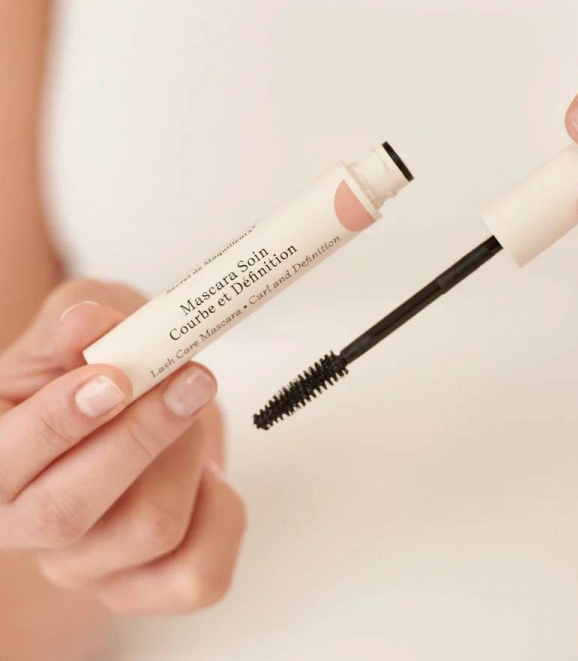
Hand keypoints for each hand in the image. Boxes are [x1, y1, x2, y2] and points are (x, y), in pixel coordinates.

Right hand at [0, 280, 246, 614]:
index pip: (0, 462)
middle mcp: (23, 526)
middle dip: (141, 438)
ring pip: (150, 528)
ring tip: (192, 413)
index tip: (116, 378)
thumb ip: (80, 324)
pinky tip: (210, 476)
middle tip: (192, 379)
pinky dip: (223, 515)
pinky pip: (198, 576)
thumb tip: (87, 324)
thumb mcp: (82, 327)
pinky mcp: (143, 585)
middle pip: (67, 513)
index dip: (59, 423)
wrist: (134, 405)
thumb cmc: (96, 365)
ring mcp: (84, 565)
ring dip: (190, 455)